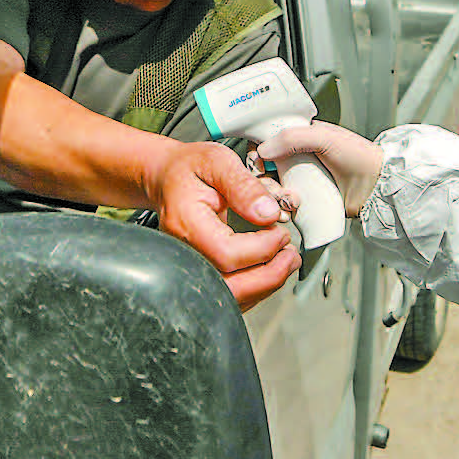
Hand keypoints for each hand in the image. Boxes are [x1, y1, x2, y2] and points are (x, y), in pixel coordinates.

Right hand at [149, 142, 301, 313]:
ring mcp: (191, 267)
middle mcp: (184, 253)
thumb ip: (243, 185)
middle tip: (291, 256)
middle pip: (229, 287)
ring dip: (266, 284)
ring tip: (286, 260)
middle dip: (270, 276)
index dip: (261, 248)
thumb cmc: (189, 169)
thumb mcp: (217, 161)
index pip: (227, 253)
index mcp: (186, 224)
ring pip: (232, 297)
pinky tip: (270, 267)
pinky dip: (255, 286)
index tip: (280, 232)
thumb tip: (268, 214)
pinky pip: (230, 293)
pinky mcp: (202, 273)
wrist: (168, 178)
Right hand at [257, 122, 384, 215]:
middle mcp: (296, 160)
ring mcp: (299, 181)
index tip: (258, 162)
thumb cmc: (359, 157)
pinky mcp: (304, 201)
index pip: (267, 142)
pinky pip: (283, 205)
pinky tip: (292, 208)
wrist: (376, 188)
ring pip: (270, 189)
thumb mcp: (325, 137)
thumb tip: (263, 148)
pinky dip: (282, 208)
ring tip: (290, 199)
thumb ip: (292, 137)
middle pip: (264, 169)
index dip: (258, 153)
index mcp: (299, 138)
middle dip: (264, 180)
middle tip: (275, 186)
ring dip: (273, 196)